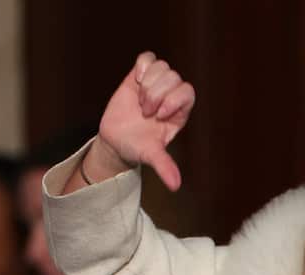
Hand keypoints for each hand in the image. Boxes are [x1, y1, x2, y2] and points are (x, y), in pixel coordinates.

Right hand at [88, 51, 195, 189]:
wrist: (116, 140)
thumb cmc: (137, 147)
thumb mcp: (150, 156)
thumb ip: (164, 166)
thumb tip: (175, 186)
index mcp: (179, 112)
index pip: (188, 92)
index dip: (174, 99)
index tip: (158, 115)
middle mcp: (170, 96)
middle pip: (173, 78)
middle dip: (156, 93)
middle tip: (145, 111)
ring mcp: (155, 84)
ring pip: (162, 67)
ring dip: (148, 82)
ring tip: (139, 100)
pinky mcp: (139, 76)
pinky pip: (148, 58)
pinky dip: (142, 66)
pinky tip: (134, 81)